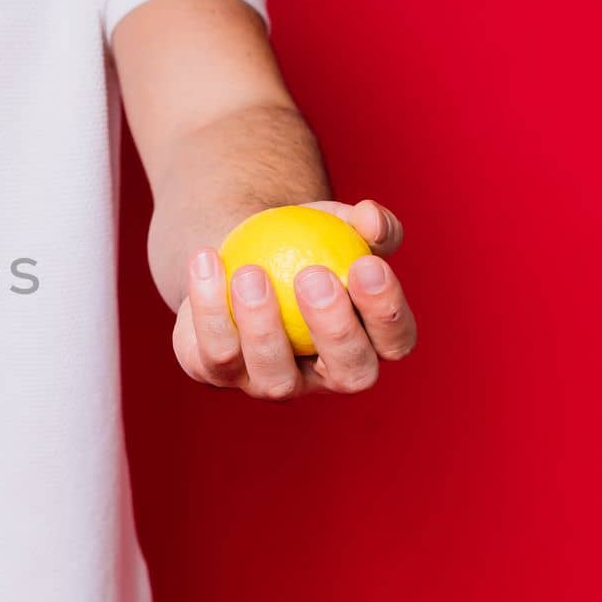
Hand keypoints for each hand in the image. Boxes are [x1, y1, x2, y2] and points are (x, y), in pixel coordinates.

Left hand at [172, 198, 416, 399]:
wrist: (239, 251)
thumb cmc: (304, 241)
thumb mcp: (337, 224)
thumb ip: (365, 222)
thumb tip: (371, 218)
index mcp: (370, 343)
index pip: (395, 342)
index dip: (386, 311)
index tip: (365, 265)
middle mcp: (327, 376)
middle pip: (348, 373)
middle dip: (334, 328)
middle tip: (312, 275)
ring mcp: (273, 383)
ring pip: (274, 377)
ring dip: (262, 325)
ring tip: (250, 272)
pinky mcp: (218, 374)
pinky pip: (212, 354)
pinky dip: (208, 308)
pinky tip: (206, 260)